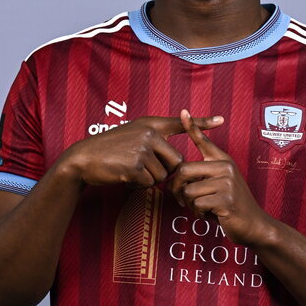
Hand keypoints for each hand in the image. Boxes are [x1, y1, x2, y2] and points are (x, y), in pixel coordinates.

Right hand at [60, 114, 223, 188]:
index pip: (180, 124)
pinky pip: (150, 183)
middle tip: (142, 167)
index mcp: (150, 124)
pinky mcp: (135, 165)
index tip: (222, 120)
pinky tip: (124, 175)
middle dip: (165, 171)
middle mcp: (149, 133)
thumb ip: (153, 143)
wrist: (83, 159)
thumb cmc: (109, 151)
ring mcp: (142, 148)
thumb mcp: (132, 137)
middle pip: (176, 162)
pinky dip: (139, 185)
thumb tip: (175, 164)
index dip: (202, 122)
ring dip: (149, 179)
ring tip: (129, 168)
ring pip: (163, 175)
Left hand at [170, 109, 273, 244]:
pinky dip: (199, 214)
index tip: (183, 112)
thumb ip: (204, 175)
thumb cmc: (231, 206)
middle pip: (183, 170)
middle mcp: (226, 167)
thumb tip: (178, 174)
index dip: (192, 126)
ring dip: (190, 205)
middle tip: (181, 200)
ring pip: (188, 191)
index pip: (204, 141)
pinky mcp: (226, 199)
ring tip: (204, 208)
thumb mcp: (220, 184)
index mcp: (223, 161)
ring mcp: (227, 183)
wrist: (254, 225)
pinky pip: (197, 205)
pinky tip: (211, 215)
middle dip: (176, 188)